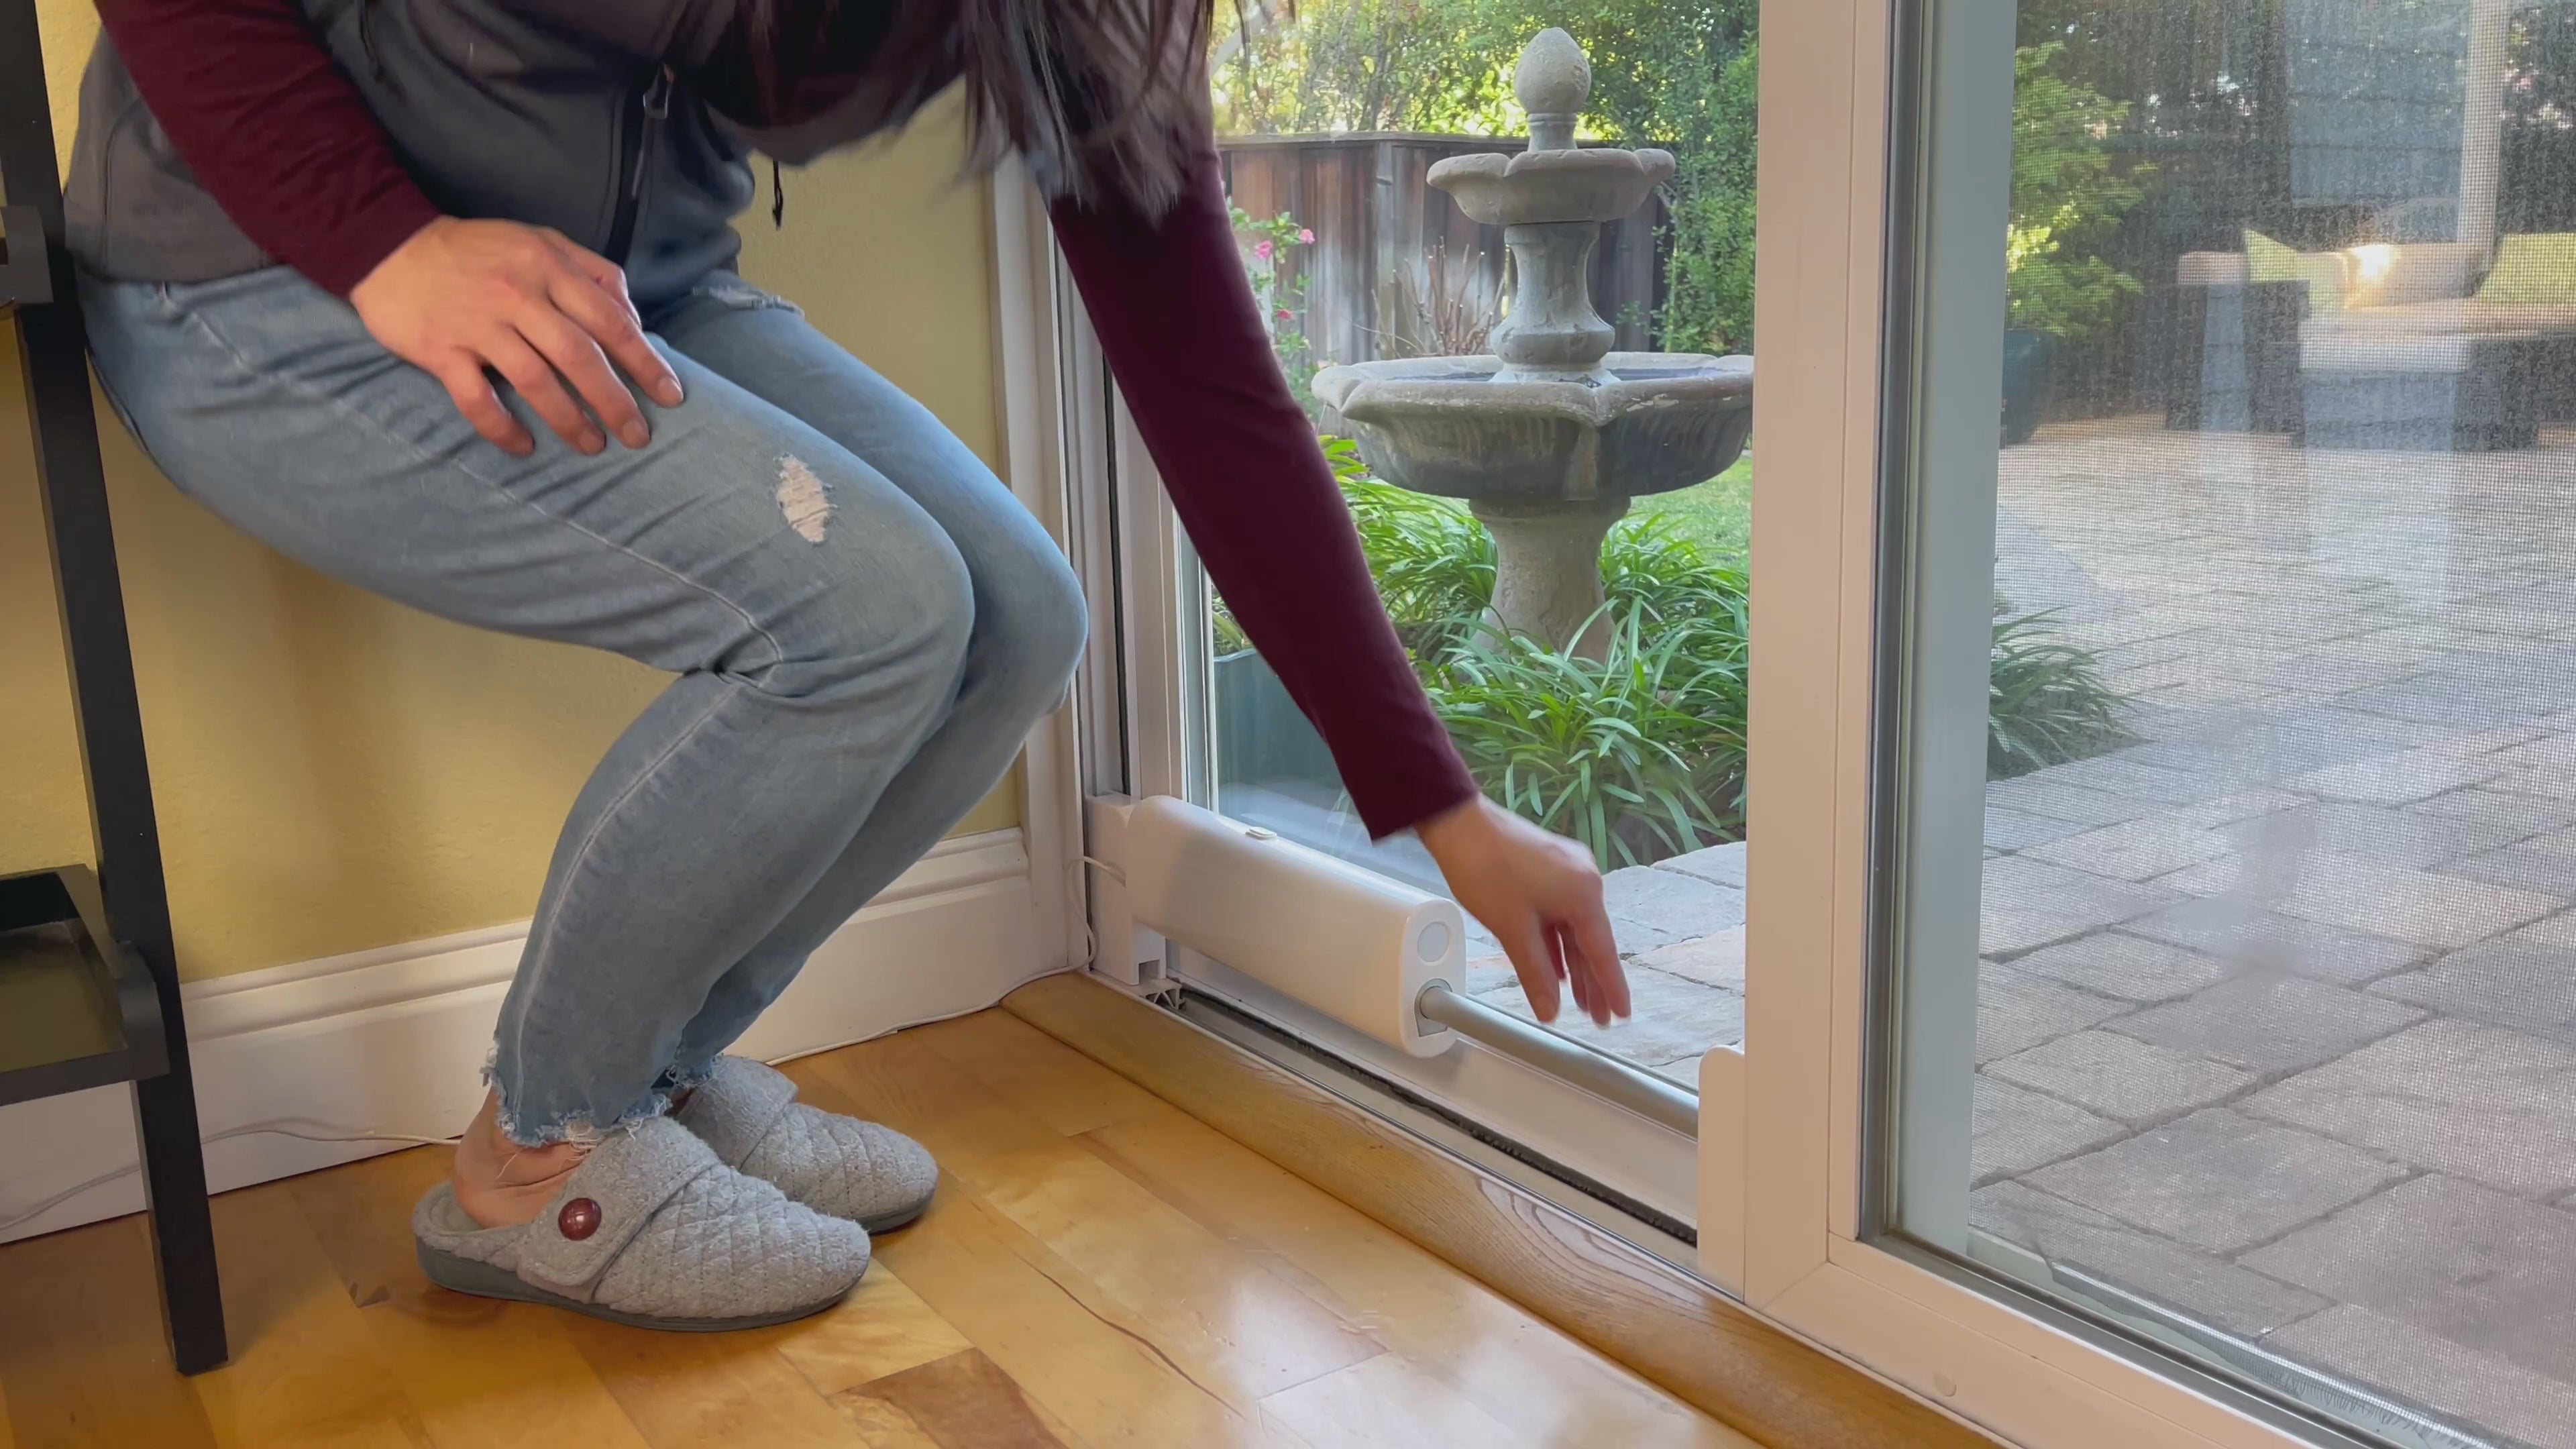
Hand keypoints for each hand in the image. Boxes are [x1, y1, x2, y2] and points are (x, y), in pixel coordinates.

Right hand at [349, 217, 683, 457]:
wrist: (389, 244)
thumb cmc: (477, 249)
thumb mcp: (540, 241)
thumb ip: (592, 272)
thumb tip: (634, 317)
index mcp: (547, 267)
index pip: (609, 320)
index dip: (644, 361)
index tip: (670, 395)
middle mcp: (517, 295)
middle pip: (578, 356)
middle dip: (615, 400)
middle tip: (637, 435)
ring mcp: (477, 324)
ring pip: (533, 380)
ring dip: (568, 419)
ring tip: (592, 446)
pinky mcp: (440, 349)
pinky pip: (475, 398)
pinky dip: (502, 427)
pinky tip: (524, 447)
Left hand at [1417, 796, 1630, 1026]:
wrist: (1458, 823)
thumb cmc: (1486, 869)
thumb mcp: (1513, 931)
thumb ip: (1536, 974)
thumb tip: (1550, 1010)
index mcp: (1584, 893)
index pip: (1602, 951)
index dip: (1611, 987)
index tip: (1621, 1013)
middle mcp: (1583, 879)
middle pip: (1590, 941)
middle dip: (1592, 982)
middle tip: (1598, 1019)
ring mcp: (1566, 872)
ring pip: (1572, 930)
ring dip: (1572, 964)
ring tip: (1577, 1002)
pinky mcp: (1548, 869)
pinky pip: (1558, 914)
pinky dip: (1556, 942)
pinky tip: (1556, 968)